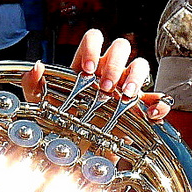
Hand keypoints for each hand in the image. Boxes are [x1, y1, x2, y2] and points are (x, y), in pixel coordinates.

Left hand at [22, 28, 170, 121]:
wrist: (76, 152)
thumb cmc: (60, 123)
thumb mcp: (41, 105)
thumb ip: (32, 85)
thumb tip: (36, 67)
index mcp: (86, 65)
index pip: (94, 38)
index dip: (93, 48)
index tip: (87, 70)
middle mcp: (108, 71)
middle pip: (121, 47)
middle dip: (115, 64)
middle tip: (106, 87)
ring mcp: (125, 88)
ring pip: (140, 65)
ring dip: (136, 77)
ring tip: (125, 95)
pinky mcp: (138, 108)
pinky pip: (155, 99)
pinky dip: (158, 103)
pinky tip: (150, 112)